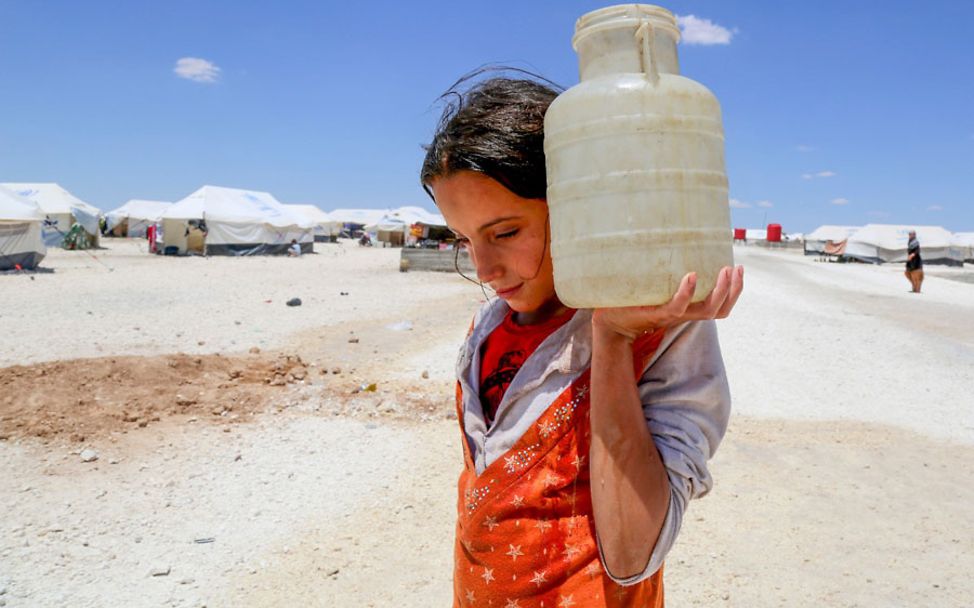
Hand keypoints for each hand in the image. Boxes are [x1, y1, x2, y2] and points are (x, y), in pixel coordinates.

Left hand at [592, 265, 743, 340]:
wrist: (609, 319)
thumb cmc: (631, 300)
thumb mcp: (655, 284)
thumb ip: (666, 271)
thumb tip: (672, 237)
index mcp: (687, 309)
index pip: (719, 306)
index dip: (734, 291)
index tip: (738, 268)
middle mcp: (683, 314)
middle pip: (720, 309)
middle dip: (733, 290)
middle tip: (736, 268)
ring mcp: (671, 316)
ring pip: (706, 310)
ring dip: (719, 291)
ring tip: (725, 271)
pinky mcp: (655, 314)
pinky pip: (676, 307)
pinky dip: (686, 293)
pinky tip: (692, 276)